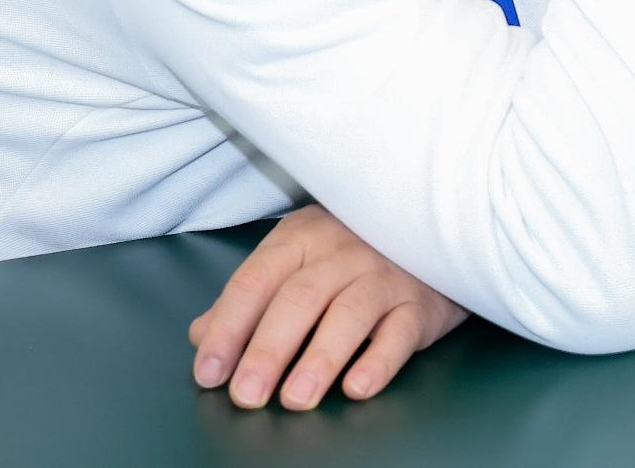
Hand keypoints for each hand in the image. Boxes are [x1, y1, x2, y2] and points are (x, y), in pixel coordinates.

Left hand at [189, 204, 465, 411]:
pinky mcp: (422, 302)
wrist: (432, 235)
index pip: (257, 281)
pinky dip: (379, 360)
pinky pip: (401, 331)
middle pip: (300, 298)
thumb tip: (202, 334)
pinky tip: (357, 388)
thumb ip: (249, 298)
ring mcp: (386, 273)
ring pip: (350, 313)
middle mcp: (345, 249)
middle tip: (246, 395)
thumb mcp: (296, 263)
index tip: (209, 371)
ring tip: (295, 399)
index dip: (229, 328)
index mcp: (303, 236)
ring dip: (320, 359)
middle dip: (268, 350)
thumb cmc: (350, 256)